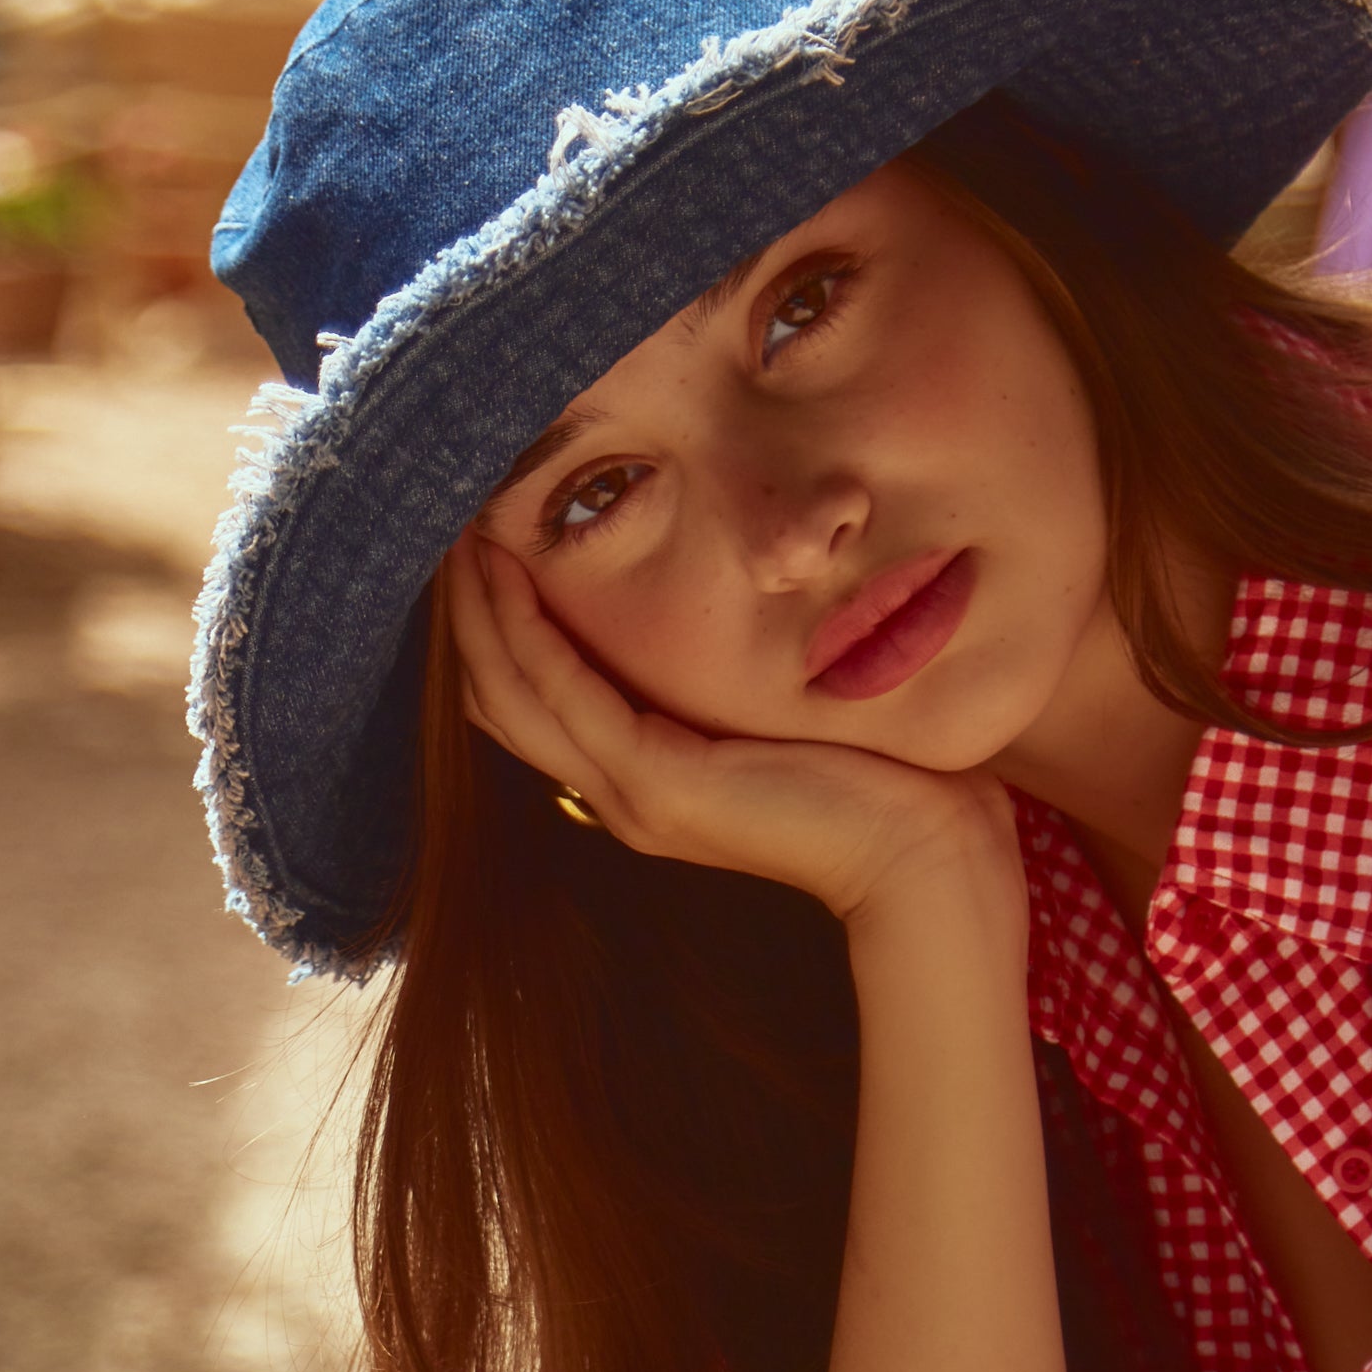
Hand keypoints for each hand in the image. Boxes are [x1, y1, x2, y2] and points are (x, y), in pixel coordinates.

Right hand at [445, 535, 1022, 931]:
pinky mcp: (657, 782)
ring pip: (511, 691)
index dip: (497, 620)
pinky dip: (523, 626)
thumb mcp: (785, 710)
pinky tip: (506, 565)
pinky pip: (562, 692)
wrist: (925, 857)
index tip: (483, 533)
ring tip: (457, 522)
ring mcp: (631, 793)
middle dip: (467, 607)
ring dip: (477, 606)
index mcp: (644, 778)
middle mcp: (620, 791)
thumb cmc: (880, 778)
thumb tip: (738, 593)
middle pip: (500, 695)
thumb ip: (735, 675)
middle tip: (446, 514)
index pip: (534, 699)